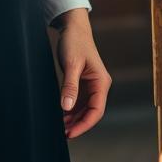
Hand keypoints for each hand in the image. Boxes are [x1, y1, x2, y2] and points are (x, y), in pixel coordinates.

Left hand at [53, 9, 110, 137]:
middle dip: (78, 124)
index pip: (96, 110)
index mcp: (101, 82)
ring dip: (74, 119)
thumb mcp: (71, 64)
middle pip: (91, 112)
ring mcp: (90, 85)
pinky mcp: (81, 83)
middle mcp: (98, 86)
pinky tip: (60, 116)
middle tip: (63, 134)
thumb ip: (70, 86)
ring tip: (60, 128)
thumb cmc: (75, 42)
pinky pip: (78, 101)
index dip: (84, 124)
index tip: (71, 133)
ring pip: (84, 108)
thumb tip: (66, 107)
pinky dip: (70, 110)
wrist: (72, 27)